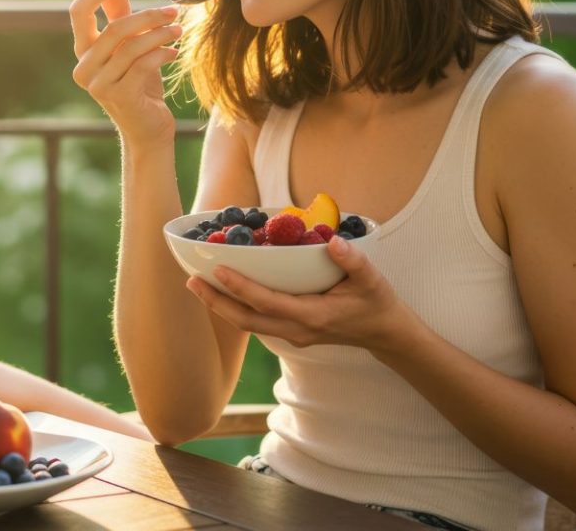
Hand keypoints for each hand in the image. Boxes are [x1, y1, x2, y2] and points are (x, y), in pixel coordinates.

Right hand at [69, 0, 181, 143]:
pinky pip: (142, 65)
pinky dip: (161, 54)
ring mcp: (98, 84)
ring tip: (179, 29)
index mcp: (82, 50)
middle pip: (112, 28)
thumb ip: (118, 11)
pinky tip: (175, 51)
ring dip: (160, 34)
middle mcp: (83, 67)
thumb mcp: (130, 43)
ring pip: (130, 47)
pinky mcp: (118, 96)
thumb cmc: (139, 82)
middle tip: (173, 9)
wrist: (148, 127)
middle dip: (146, 15)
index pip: (78, 13)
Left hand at [185, 236, 413, 354]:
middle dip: (216, 302)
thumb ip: (352, 260)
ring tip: (197, 285)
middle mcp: (296, 330)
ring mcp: (292, 335)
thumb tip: (332, 240)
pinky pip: (257, 322)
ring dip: (221, 306)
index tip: (218, 269)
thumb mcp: (372, 279)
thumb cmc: (376, 302)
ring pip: (248, 324)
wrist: (384, 332)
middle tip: (191, 281)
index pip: (267, 303)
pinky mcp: (290, 332)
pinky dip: (236, 306)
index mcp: (312, 316)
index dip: (241, 287)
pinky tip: (223, 290)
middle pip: (246, 320)